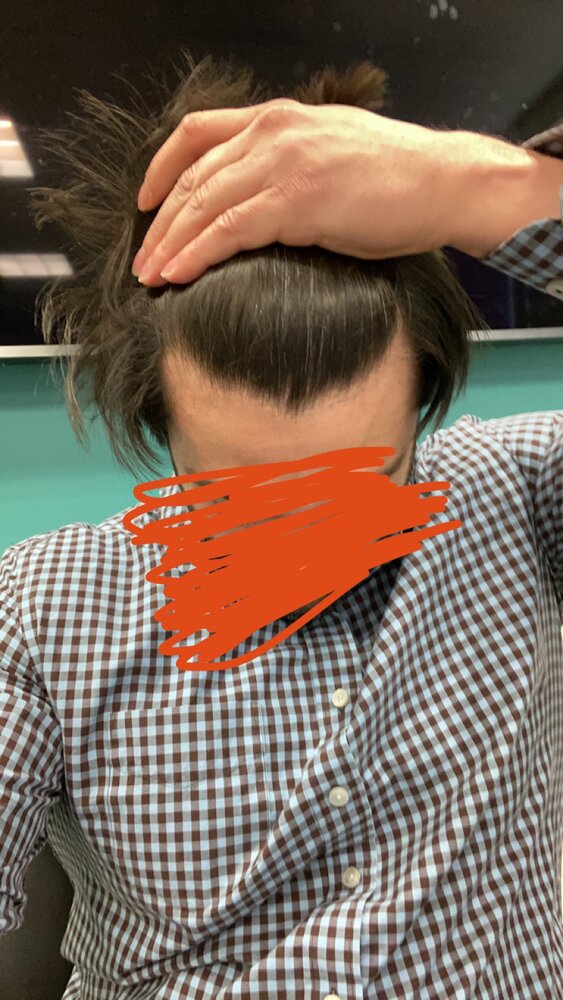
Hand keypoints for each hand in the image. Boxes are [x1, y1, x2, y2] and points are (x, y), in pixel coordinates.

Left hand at [131, 98, 468, 285]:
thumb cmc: (398, 179)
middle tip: (142, 259)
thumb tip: (257, 202)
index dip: (161, 170)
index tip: (145, 203)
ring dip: (169, 244)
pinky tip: (178, 274)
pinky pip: (228, 229)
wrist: (445, 183)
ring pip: (203, 203)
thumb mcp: (330, 154)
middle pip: (192, 175)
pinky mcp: (297, 199)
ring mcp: (284, 162)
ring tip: (150, 277)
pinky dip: (196, 254)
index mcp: (278, 118)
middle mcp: (273, 132)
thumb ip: (287, 166)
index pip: (196, 134)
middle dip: (159, 222)